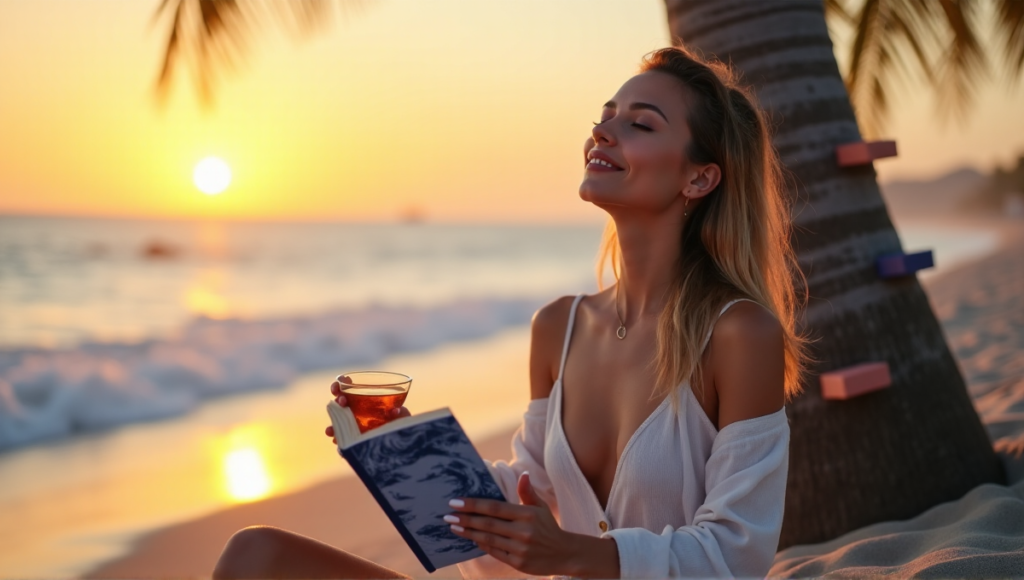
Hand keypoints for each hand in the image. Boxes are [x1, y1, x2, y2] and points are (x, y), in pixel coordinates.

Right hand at [324, 374, 410, 442]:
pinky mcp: (352, 438)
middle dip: (338, 400)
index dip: (341, 384)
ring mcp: (352, 424)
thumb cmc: (400, 424)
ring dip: (333, 423)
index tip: (340, 385)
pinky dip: (337, 438)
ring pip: (337, 421)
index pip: (348, 387)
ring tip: (331, 430)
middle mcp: (355, 409)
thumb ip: (401, 413)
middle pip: (340, 401)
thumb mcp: (402, 418)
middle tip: (342, 402)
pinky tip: (336, 441)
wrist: (401, 443)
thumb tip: (396, 411)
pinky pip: (341, 437)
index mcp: (364, 399)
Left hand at [446, 473, 618, 576]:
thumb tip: (523, 474)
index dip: (474, 504)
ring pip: (488, 539)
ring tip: (454, 528)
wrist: (565, 554)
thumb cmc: (549, 527)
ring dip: (469, 533)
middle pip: (488, 524)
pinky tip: (471, 539)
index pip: (495, 508)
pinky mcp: (519, 563)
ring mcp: (520, 549)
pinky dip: (482, 545)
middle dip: (466, 519)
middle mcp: (523, 532)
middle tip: (447, 516)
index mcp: (527, 514)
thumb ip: (527, 492)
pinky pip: (495, 552)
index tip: (455, 502)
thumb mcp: (541, 507)